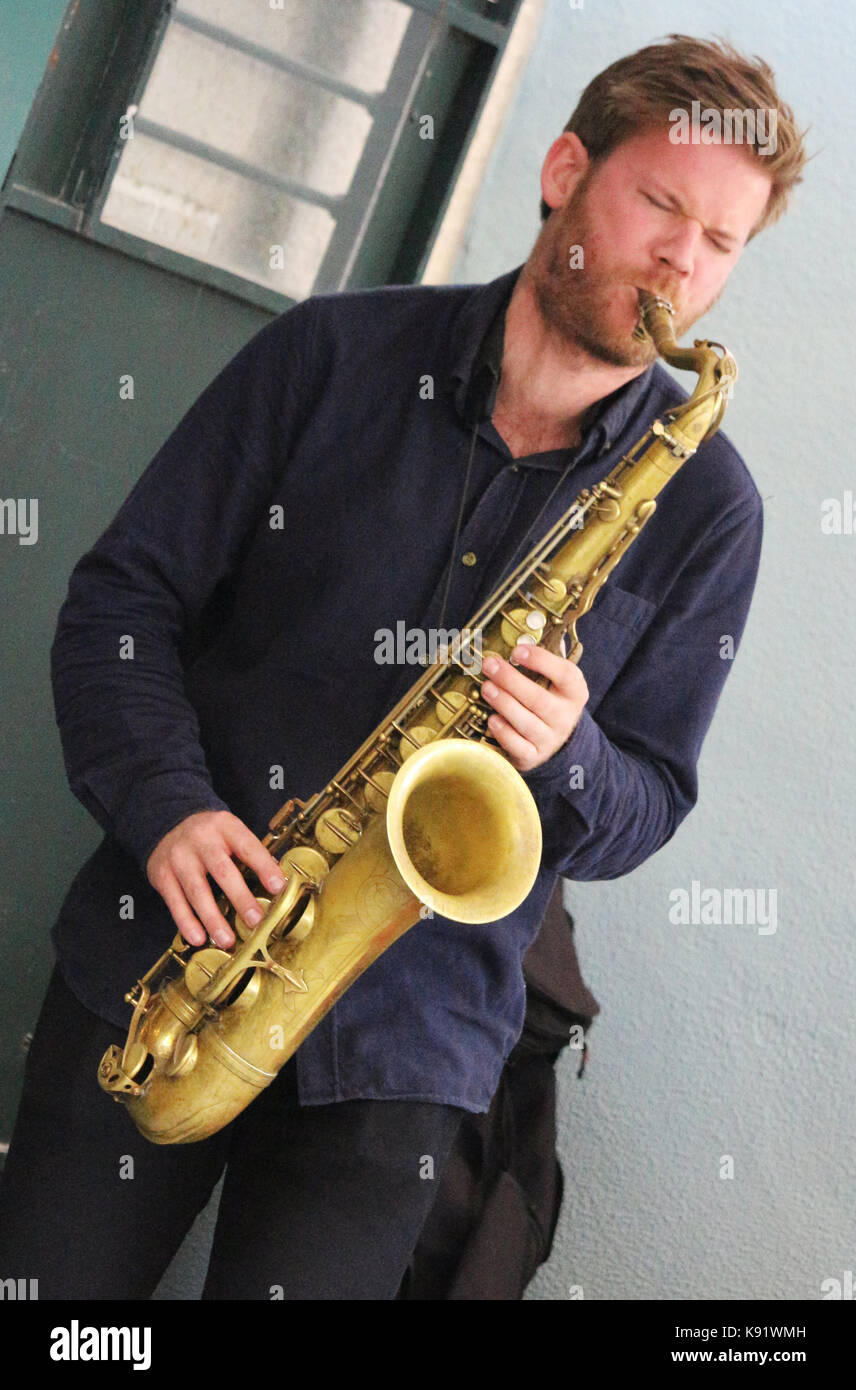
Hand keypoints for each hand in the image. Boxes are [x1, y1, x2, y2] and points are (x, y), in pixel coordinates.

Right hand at [146, 810, 286, 949]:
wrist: (167, 824)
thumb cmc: (210, 836)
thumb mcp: (231, 833)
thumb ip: (251, 853)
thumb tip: (278, 882)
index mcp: (225, 826)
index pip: (248, 847)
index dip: (264, 867)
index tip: (278, 887)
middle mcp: (200, 840)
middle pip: (222, 871)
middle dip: (241, 898)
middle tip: (256, 921)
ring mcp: (179, 857)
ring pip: (198, 891)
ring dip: (213, 919)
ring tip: (227, 940)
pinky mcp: (162, 874)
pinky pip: (175, 902)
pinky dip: (186, 922)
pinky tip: (198, 938)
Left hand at [481, 642, 588, 772]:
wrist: (557, 743)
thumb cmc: (549, 702)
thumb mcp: (555, 682)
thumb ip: (543, 661)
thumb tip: (522, 631)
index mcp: (575, 693)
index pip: (566, 674)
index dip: (542, 661)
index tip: (518, 650)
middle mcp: (565, 717)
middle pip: (539, 700)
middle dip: (511, 681)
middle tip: (490, 665)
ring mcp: (550, 739)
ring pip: (527, 722)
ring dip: (504, 703)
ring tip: (487, 687)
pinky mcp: (534, 756)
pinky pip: (518, 746)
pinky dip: (504, 733)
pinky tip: (492, 719)